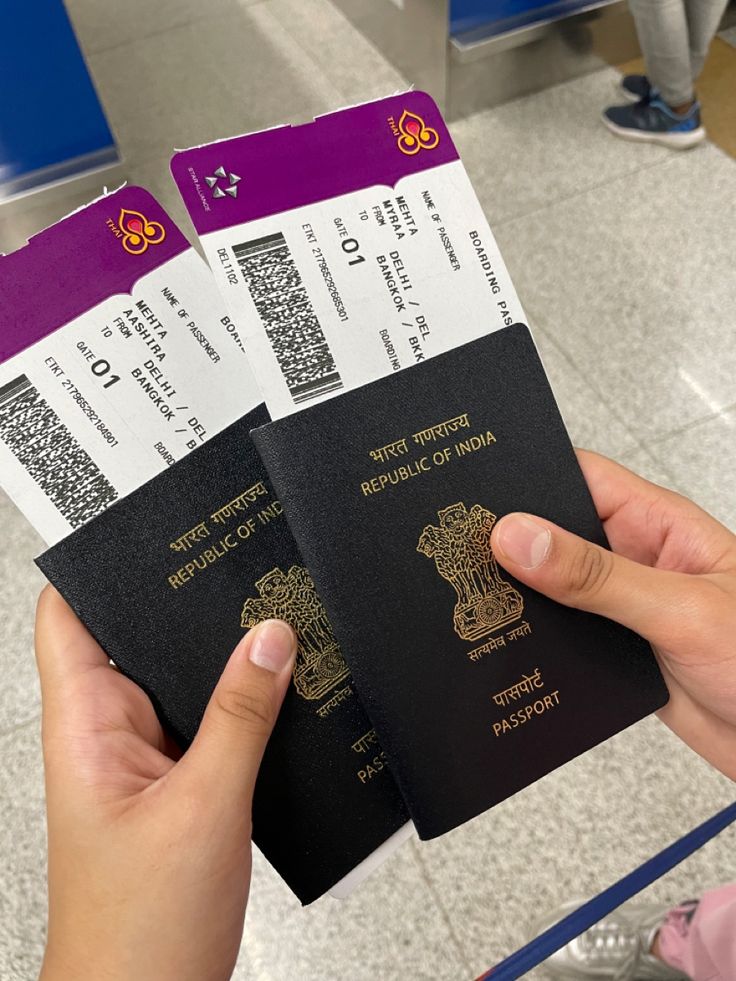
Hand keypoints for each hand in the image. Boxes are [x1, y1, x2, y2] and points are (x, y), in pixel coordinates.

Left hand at [35, 586, 295, 980]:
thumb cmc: (142, 929)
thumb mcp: (205, 809)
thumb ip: (241, 717)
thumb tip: (270, 634)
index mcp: (86, 726)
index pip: (70, 618)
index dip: (97, 565)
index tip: (148, 519)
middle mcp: (110, 733)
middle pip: (137, 638)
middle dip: (186, 601)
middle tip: (244, 556)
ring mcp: (146, 760)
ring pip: (182, 681)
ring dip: (223, 654)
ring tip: (278, 609)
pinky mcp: (180, 786)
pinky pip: (212, 722)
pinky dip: (245, 701)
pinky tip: (289, 686)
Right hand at [490, 450, 735, 781]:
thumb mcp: (679, 611)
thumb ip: (596, 576)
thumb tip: (518, 538)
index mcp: (658, 524)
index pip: (582, 477)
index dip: (529, 476)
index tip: (475, 488)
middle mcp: (636, 559)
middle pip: (558, 532)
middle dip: (511, 539)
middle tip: (456, 549)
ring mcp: (624, 607)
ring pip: (554, 588)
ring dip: (520, 595)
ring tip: (468, 595)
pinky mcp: (616, 652)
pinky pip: (562, 636)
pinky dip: (534, 641)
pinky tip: (504, 646)